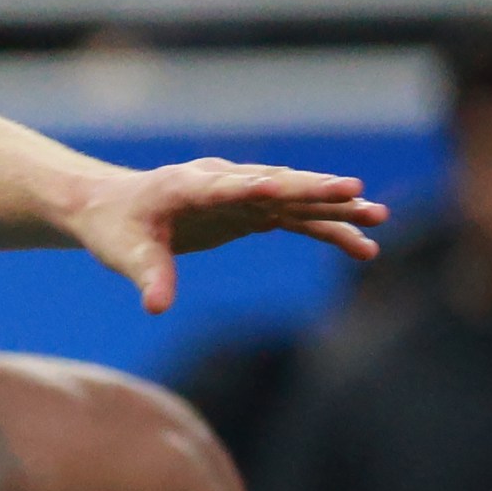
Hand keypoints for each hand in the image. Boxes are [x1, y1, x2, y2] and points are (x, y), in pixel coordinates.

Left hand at [63, 160, 385, 312]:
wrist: (112, 207)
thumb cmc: (114, 227)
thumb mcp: (123, 253)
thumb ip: (146, 276)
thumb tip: (157, 307)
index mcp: (189, 186)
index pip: (233, 186)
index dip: (265, 187)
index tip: (297, 187)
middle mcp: (222, 183)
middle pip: (277, 185)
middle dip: (317, 191)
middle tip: (359, 195)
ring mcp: (240, 195)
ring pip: (294, 199)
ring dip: (334, 208)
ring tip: (379, 219)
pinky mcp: (249, 211)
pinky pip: (295, 218)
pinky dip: (325, 228)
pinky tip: (361, 246)